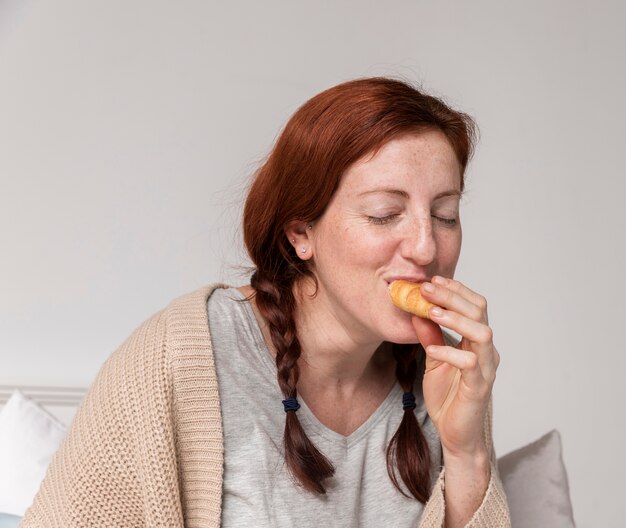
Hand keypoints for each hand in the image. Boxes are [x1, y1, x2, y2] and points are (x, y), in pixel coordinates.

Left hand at [411, 276, 499, 458]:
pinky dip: (450, 353)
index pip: (474, 305)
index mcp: (477, 341)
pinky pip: (470, 364)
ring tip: (431, 312)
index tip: (432, 279)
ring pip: (482, 333)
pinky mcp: (479, 387)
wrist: (455, 434)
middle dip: (452, 296)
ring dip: (456, 319)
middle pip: (480, 312)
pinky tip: (431, 350)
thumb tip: (415, 310)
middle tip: (426, 288)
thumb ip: (429, 336)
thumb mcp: (433, 360)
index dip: (455, 290)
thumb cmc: (448, 396)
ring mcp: (486, 368)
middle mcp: (486, 351)